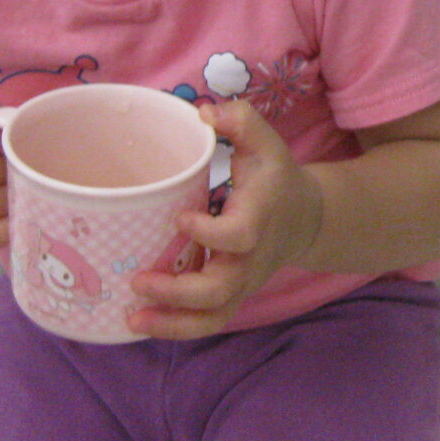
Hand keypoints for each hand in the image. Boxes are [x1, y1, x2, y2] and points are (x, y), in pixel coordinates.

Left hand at [128, 98, 322, 338]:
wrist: (307, 218)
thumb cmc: (275, 177)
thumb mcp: (266, 143)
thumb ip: (240, 121)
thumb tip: (203, 112)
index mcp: (258, 219)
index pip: (239, 236)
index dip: (210, 234)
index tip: (179, 219)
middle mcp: (251, 258)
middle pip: (221, 290)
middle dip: (178, 292)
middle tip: (138, 281)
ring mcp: (242, 282)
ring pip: (213, 316)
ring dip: (172, 324)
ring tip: (132, 319)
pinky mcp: (231, 295)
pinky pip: (207, 321)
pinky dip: (175, 328)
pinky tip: (140, 322)